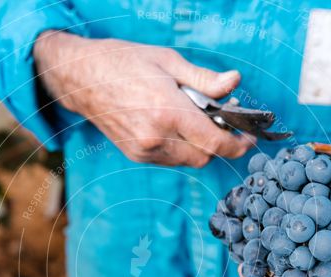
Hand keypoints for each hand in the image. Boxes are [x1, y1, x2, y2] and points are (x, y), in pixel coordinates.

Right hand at [33, 31, 255, 166]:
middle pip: (205, 156)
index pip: (216, 141)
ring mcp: (144, 150)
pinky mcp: (136, 155)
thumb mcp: (168, 61)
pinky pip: (171, 160)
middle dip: (220, 142)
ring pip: (189, 160)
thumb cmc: (122, 62)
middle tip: (223, 119)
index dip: (239, 144)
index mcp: (168, 111)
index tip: (250, 139)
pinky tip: (176, 126)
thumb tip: (234, 82)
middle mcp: (156, 137)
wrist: (80, 78)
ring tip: (195, 119)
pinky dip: (182, 148)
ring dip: (200, 146)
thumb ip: (204, 79)